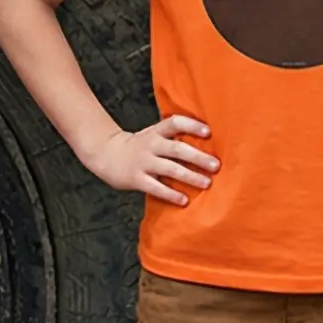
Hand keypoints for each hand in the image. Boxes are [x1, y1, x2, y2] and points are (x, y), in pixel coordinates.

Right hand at [84, 115, 218, 206]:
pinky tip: (184, 200)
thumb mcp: (153, 135)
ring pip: (170, 168)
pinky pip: (156, 187)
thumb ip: (172, 138)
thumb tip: (205, 145)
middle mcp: (151, 144)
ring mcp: (143, 161)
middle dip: (198, 157)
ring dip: (190, 176)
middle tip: (216, 165)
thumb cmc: (139, 146)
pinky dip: (171, 194)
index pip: (175, 123)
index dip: (192, 125)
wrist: (107, 154)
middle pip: (177, 148)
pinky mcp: (136, 178)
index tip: (208, 132)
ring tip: (206, 183)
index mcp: (156, 131)